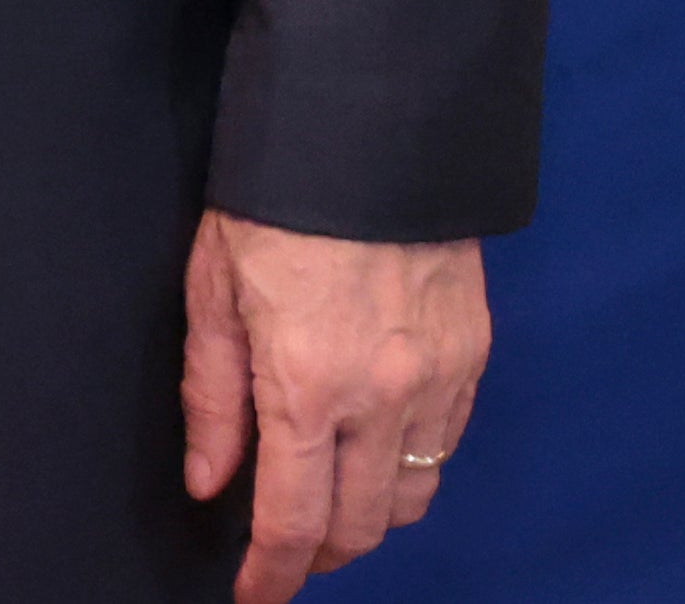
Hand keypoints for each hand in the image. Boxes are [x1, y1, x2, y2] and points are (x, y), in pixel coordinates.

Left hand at [179, 212, 487, 602]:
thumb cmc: (275, 200)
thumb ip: (212, 398)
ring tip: (331, 501)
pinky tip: (376, 447)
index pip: (295, 520)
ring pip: (413, 495)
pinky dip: (411, 463)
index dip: (272, 573)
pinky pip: (448, 442)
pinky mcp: (473, 353)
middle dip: (321, 555)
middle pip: (361, 526)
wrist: (368, 127)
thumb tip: (211, 482)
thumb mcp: (213, 291)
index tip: (255, 596)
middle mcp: (383, 394)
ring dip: (370, 516)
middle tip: (287, 550)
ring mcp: (438, 377)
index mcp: (307, 383)